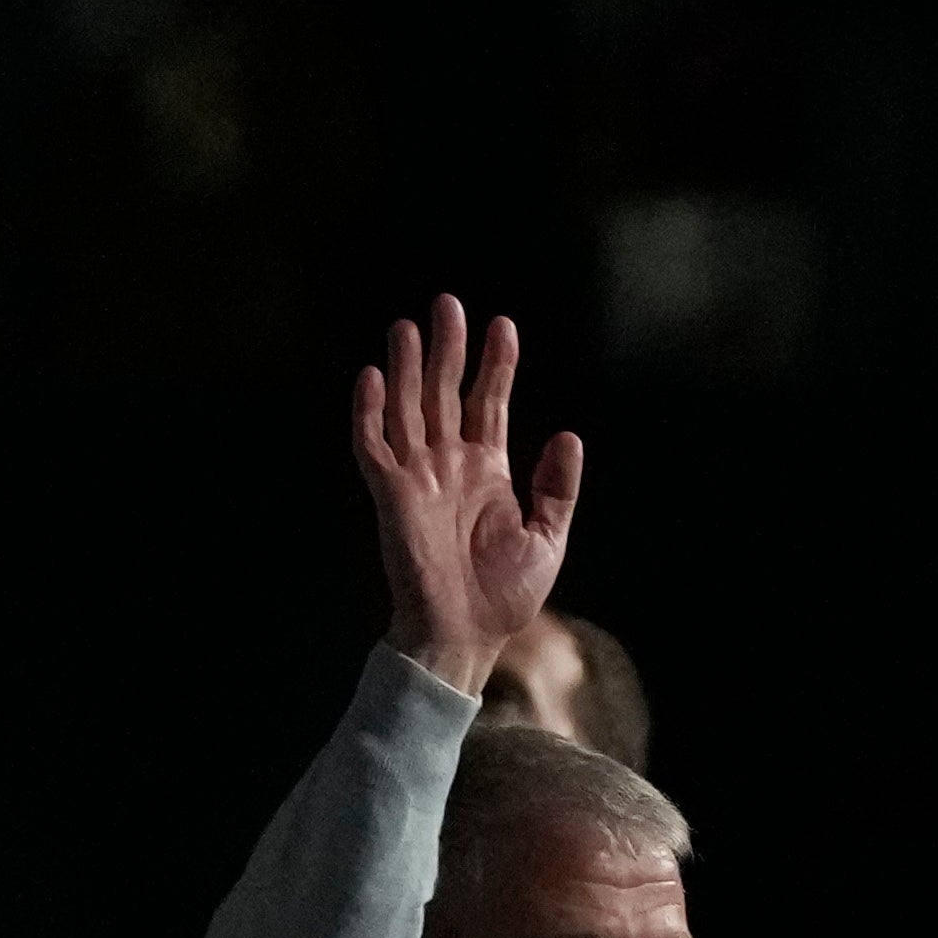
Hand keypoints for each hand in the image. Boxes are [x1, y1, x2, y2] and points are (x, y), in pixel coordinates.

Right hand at [350, 296, 580, 691]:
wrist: (467, 634)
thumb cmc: (505, 595)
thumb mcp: (548, 538)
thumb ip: (557, 488)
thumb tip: (567, 436)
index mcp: (487, 471)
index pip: (489, 403)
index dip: (497, 365)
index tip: (504, 325)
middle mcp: (449, 465)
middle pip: (445, 392)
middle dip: (448, 348)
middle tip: (448, 303)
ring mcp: (417, 477)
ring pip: (408, 408)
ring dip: (407, 367)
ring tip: (409, 325)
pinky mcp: (390, 496)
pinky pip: (373, 446)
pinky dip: (369, 413)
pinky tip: (372, 376)